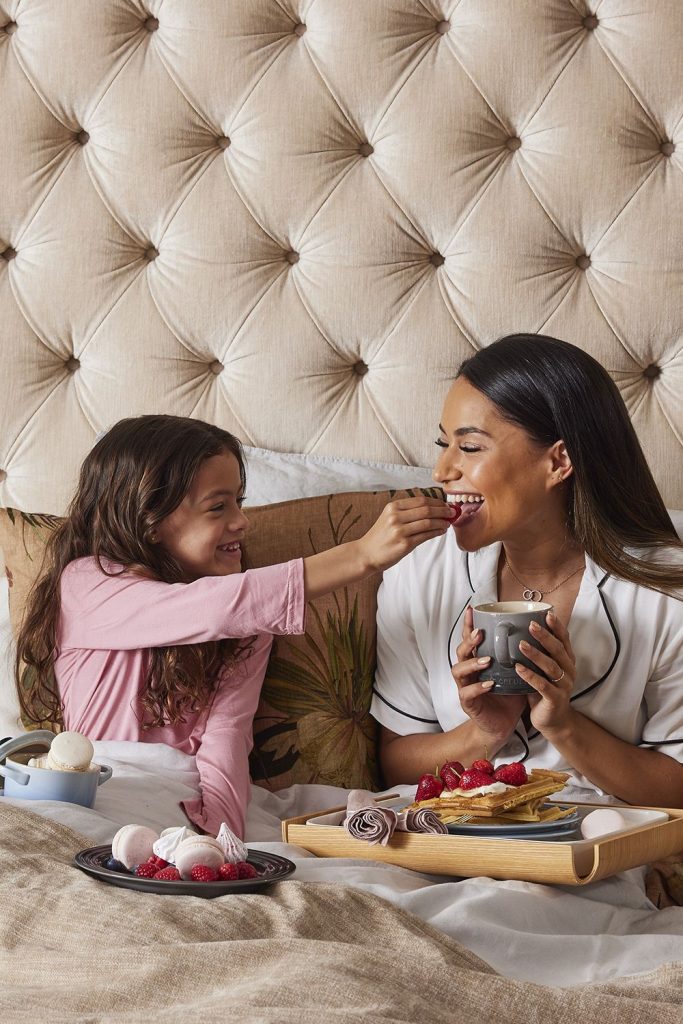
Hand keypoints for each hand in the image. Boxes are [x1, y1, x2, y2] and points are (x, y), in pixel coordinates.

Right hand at [358, 496, 455, 571]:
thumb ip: (407, 512)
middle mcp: (396, 517)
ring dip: (442, 522)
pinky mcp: (404, 544)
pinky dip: (436, 532)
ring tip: (448, 523)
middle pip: (426, 509)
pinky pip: (425, 536)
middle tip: (452, 512)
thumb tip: (432, 508)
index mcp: (393, 507)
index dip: (436, 502)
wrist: (366, 554)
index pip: (421, 500)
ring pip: (428, 522)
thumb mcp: (389, 517)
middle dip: (443, 510)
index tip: (445, 505)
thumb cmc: (380, 537)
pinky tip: (441, 531)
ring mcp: (400, 531)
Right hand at [451, 606, 525, 742]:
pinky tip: (489, 684)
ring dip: (472, 663)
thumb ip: (519, 655)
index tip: (473, 610)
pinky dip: (478, 687)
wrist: (501, 726)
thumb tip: (537, 634)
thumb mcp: (515, 673)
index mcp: (477, 661)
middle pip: (460, 651)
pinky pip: (468, 693)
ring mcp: (465, 687)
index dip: (469, 625)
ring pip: (459, 670)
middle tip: (480, 633)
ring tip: (487, 660)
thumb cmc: (508, 696)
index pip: (470, 639)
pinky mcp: (468, 704)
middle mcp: (468, 672)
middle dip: (468, 640)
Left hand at [516, 612, 575, 733]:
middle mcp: (569, 671)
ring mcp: (564, 686)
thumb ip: (538, 653)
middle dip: (545, 637)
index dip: (557, 627)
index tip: (548, 613)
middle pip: (558, 651)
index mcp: (567, 661)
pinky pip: (543, 686)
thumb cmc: (544, 690)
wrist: (553, 721)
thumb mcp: (543, 669)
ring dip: (536, 655)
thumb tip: (518, 630)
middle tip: (531, 625)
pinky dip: (530, 676)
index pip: (564, 640)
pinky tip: (518, 668)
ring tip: (521, 645)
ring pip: (551, 667)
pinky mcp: (555, 700)